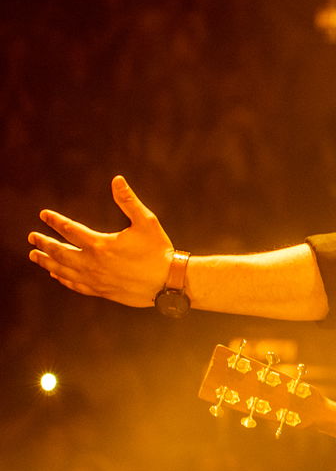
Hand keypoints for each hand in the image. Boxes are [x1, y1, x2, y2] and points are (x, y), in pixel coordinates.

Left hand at [28, 176, 174, 306]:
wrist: (168, 282)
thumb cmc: (159, 250)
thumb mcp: (146, 221)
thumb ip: (128, 201)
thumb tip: (117, 180)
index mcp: (100, 244)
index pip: (69, 229)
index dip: (54, 221)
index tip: (44, 214)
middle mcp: (92, 263)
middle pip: (59, 252)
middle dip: (43, 243)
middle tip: (32, 237)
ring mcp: (95, 279)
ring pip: (62, 270)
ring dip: (46, 262)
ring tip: (35, 256)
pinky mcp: (101, 291)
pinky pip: (75, 285)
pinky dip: (62, 279)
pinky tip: (56, 275)